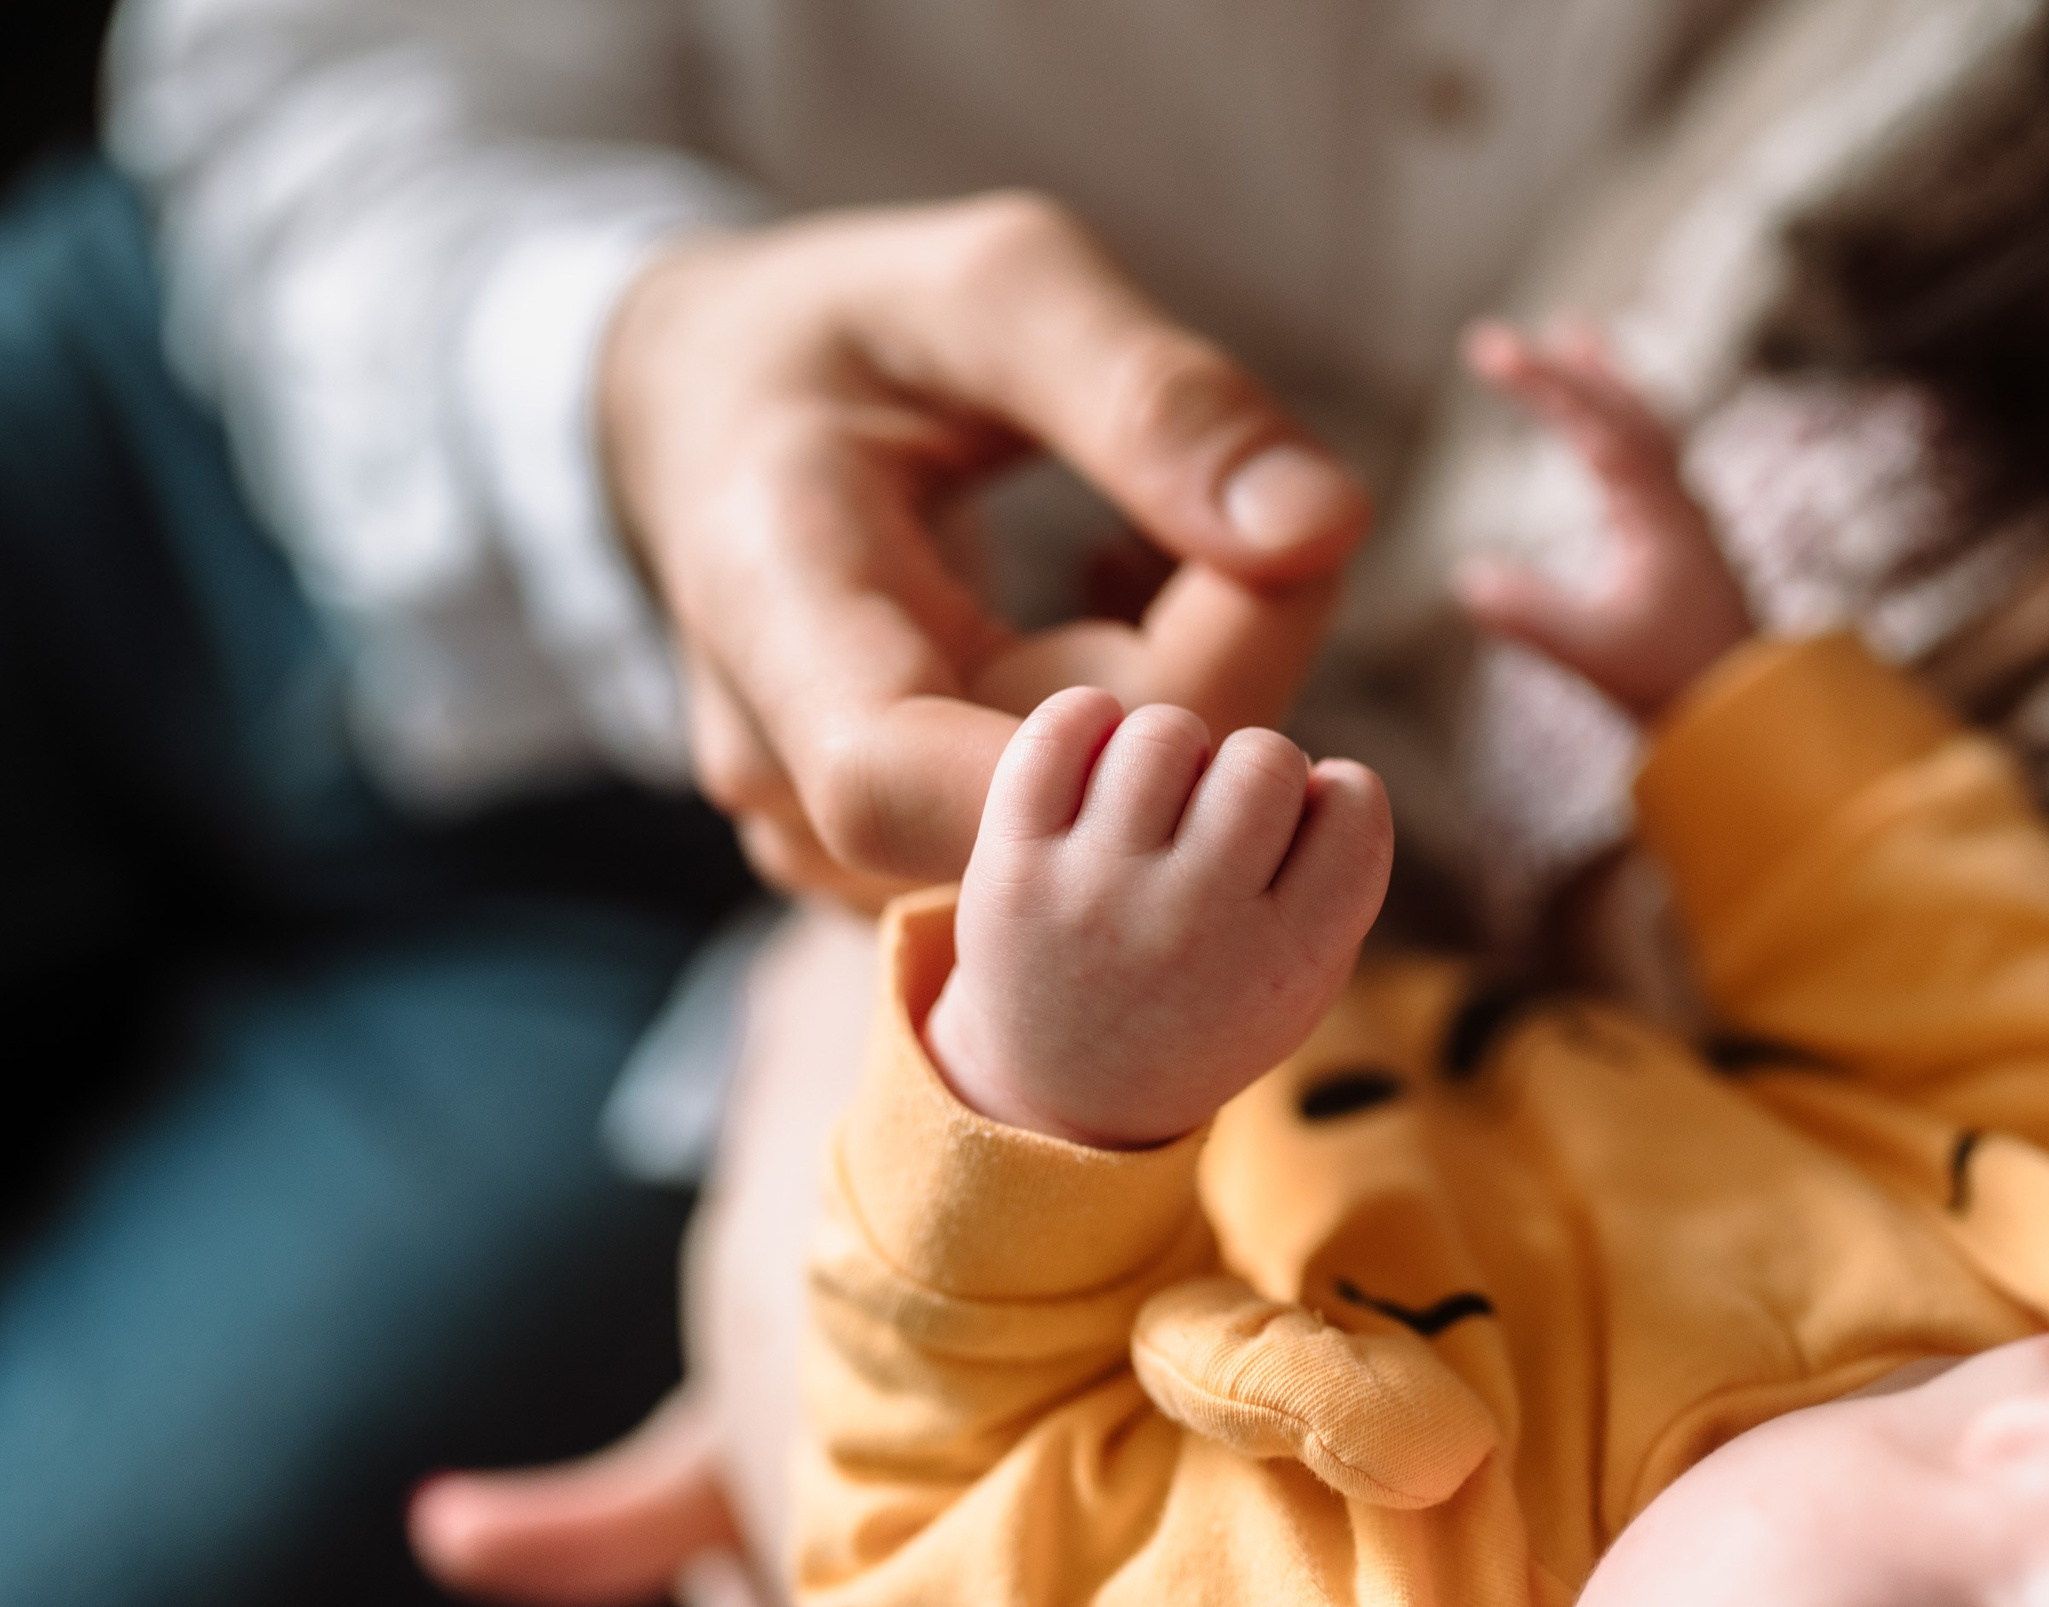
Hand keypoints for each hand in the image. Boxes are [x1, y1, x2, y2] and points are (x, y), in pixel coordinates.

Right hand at [602, 192, 1371, 897]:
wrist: (714, 418)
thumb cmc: (846, 331)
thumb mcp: (992, 288)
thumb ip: (1149, 399)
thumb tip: (1327, 529)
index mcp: (769, 607)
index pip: (896, 783)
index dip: (1108, 756)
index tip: (1254, 590)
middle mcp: (788, 770)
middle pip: (1067, 813)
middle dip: (1224, 655)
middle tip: (1258, 502)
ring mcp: (847, 845)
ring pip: (1103, 841)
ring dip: (1201, 687)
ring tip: (1159, 539)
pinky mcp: (917, 869)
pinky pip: (1092, 846)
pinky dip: (1166, 734)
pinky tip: (1126, 614)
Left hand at [925, 688, 1392, 1147]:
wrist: (1063, 1090)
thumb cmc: (1205, 1010)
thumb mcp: (1301, 987)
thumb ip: (1337, 885)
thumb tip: (1321, 771)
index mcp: (1283, 962)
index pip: (1355, 806)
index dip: (1341, 793)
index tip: (1307, 824)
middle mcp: (1191, 927)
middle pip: (1265, 759)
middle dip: (1257, 766)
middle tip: (1225, 809)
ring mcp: (1095, 894)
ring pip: (1165, 732)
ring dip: (1174, 747)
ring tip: (1161, 792)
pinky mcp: (1011, 867)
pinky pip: (1063, 729)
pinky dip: (1089, 719)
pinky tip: (1102, 758)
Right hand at [1457, 321, 1753, 718]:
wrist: (1753, 717)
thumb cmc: (1679, 685)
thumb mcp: (1593, 654)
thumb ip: (1531, 616)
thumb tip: (1466, 579)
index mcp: (1658, 515)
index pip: (1594, 426)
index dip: (1540, 382)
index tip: (1486, 347)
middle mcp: (1679, 503)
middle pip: (1627, 409)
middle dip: (1572, 369)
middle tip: (1519, 337)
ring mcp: (1688, 521)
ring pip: (1649, 428)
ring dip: (1610, 383)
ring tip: (1579, 344)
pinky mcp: (1688, 545)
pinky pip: (1654, 458)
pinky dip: (1626, 425)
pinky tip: (1612, 443)